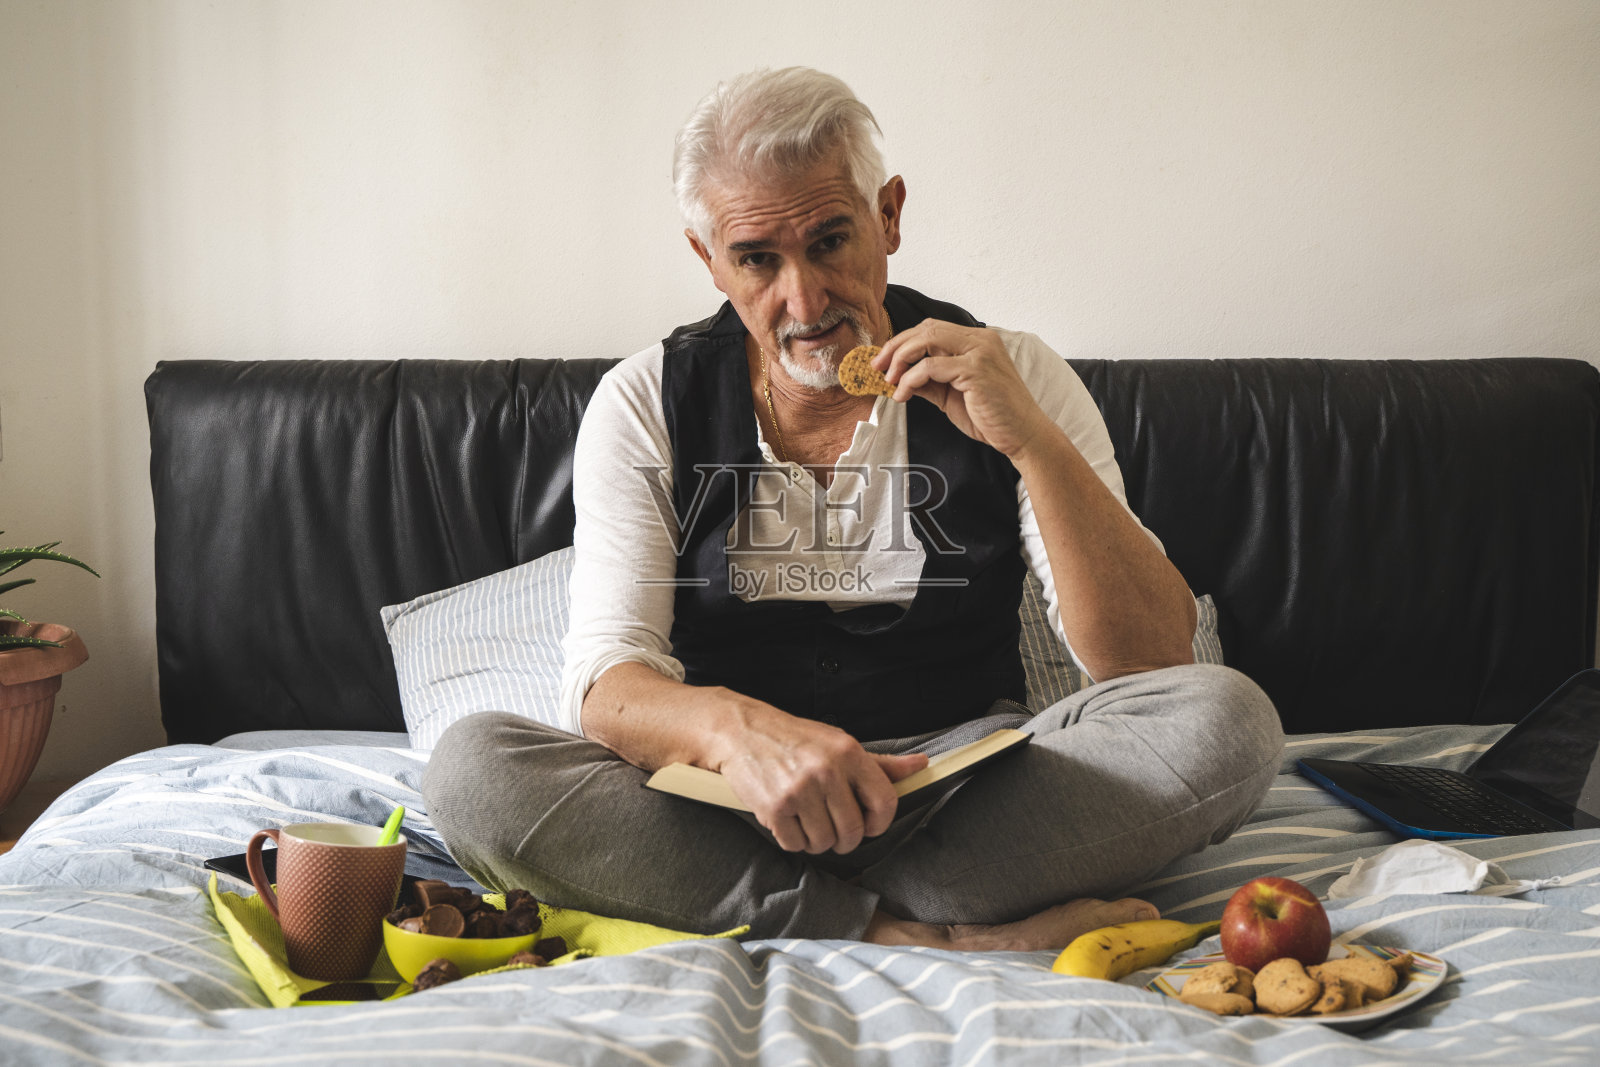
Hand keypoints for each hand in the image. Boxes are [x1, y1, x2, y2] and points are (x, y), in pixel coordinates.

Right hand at [715, 710, 928, 854]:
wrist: (741, 732)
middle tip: (834, 829)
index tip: (869, 824)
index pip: (885, 801)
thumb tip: (920, 766)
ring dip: (817, 840)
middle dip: (846, 839)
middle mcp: (827, 771)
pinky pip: (795, 844)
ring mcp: (799, 790)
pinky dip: (793, 839)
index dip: (880, 822)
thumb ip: (880, 763)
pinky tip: (788, 819)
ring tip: (807, 820)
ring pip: (824, 842)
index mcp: (849, 753)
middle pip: (854, 831)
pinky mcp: (774, 808)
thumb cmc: (794, 739)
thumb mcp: (839, 743)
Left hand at [876, 320, 1054, 458]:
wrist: (1023, 436)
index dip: (903, 342)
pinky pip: (930, 367)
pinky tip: (903, 395)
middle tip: (877, 367)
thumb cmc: (992, 417)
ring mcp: (980, 352)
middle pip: (926, 328)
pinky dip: (910, 379)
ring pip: (926, 340)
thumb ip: (929, 381)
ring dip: (900, 360)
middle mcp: (981, 339)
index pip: (932, 328)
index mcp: (978, 341)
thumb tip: (897, 376)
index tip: (883, 361)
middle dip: (896, 346)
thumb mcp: (952, 395)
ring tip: (889, 381)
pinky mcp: (976, 370)